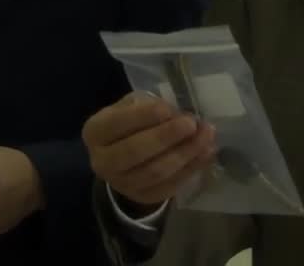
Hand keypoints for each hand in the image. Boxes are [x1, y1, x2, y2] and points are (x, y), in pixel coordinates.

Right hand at [83, 92, 216, 206]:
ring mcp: (122, 184)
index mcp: (95, 132)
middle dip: (166, 137)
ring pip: (156, 172)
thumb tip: (175, 113)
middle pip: (135, 152)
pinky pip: (170, 186)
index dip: (143, 116)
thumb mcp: (130, 107)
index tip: (168, 109)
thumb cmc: (129, 124)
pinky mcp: (144, 197)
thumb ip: (148, 106)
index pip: (117, 124)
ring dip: (185, 153)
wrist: (123, 160)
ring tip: (206, 135)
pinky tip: (207, 152)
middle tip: (191, 123)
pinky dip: (192, 168)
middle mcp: (103, 162)